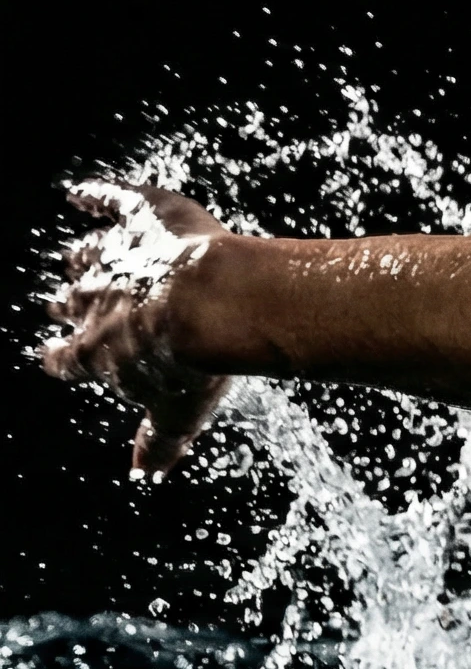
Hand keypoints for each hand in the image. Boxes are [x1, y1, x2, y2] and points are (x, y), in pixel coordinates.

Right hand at [41, 182, 237, 474]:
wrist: (215, 303)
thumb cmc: (199, 362)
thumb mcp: (179, 413)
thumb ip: (159, 442)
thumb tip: (147, 476)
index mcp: (95, 354)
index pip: (64, 360)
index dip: (61, 358)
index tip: (57, 357)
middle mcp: (92, 301)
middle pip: (70, 302)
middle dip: (69, 304)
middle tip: (67, 303)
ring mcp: (116, 257)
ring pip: (86, 255)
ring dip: (84, 257)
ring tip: (81, 256)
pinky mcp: (141, 217)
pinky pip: (109, 200)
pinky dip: (95, 195)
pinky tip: (82, 193)